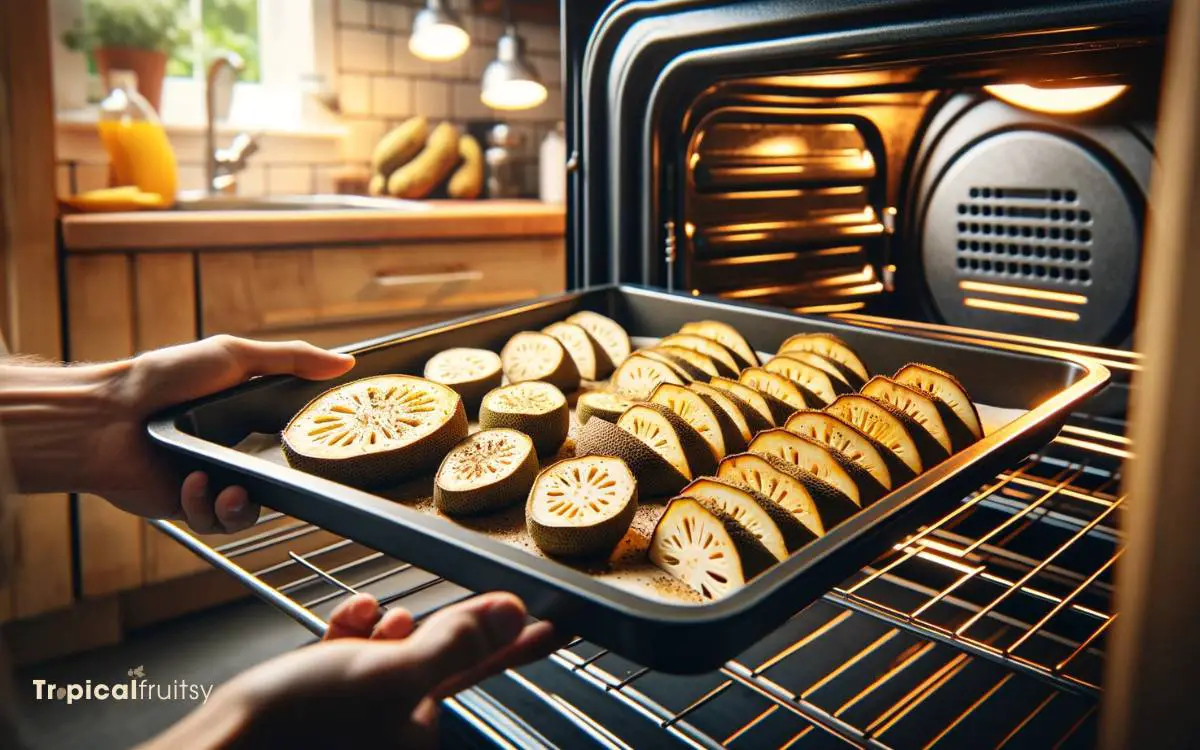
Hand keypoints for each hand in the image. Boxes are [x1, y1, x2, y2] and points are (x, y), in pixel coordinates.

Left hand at [88, 335, 353, 531]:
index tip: (327, 450)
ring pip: (249, 511)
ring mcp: (212, 482)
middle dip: (283, 486)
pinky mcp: (188, 507)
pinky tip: (192, 482)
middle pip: (280, 483)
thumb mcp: (235, 356)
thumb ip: (293, 359)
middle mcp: (234, 453)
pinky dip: (207, 505)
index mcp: (247, 419)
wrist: (106, 416)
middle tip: (281, 477)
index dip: (313, 450)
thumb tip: (347, 362)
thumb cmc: (164, 379)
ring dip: (242, 505)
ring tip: (231, 489)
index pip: (295, 441)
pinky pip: (215, 521)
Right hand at [145, 592, 560, 749]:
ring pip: (388, 659)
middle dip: (422, 630)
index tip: (559, 623)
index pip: (486, 673)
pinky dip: (349, 638)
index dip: (520, 643)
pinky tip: (347, 619)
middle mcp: (391, 738)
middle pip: (432, 663)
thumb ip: (456, 644)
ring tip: (370, 616)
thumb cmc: (296, 724)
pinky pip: (349, 667)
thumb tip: (514, 615)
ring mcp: (355, 728)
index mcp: (418, 735)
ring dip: (383, 629)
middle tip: (400, 621)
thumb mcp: (393, 672)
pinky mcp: (320, 715)